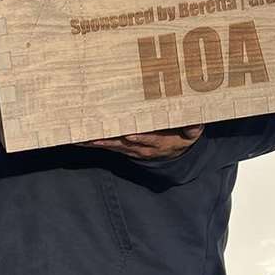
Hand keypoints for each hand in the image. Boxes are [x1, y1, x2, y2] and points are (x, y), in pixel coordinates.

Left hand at [80, 125, 203, 160]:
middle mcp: (142, 147)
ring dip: (96, 142)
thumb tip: (196, 122)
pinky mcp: (121, 147)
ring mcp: (130, 148)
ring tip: (80, 138)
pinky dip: (92, 143)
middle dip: (109, 140)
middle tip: (94, 137)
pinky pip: (105, 145)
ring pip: (111, 145)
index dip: (140, 138)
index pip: (148, 139)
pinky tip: (79, 140)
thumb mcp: (192, 133)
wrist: (173, 151)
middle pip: (123, 144)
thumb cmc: (181, 136)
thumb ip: (193, 128)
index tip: (130, 135)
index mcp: (159, 142)